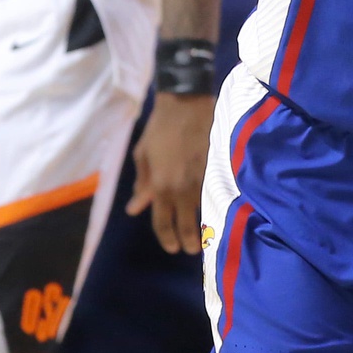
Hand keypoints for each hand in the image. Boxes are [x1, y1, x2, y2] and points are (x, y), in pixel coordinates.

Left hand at [127, 90, 212, 253]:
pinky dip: (211, 204)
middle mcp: (182, 188)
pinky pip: (213, 194)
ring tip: (203, 232)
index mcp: (161, 186)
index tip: (172, 248)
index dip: (166, 238)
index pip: (163, 222)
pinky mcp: (217, 170)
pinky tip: (213, 208)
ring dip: (201, 223)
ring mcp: (202, 180)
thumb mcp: (143, 156)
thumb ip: (142, 184)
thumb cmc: (160, 128)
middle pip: (186, 224)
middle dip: (188, 241)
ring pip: (202, 210)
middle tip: (191, 249)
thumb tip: (135, 209)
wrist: (187, 103)